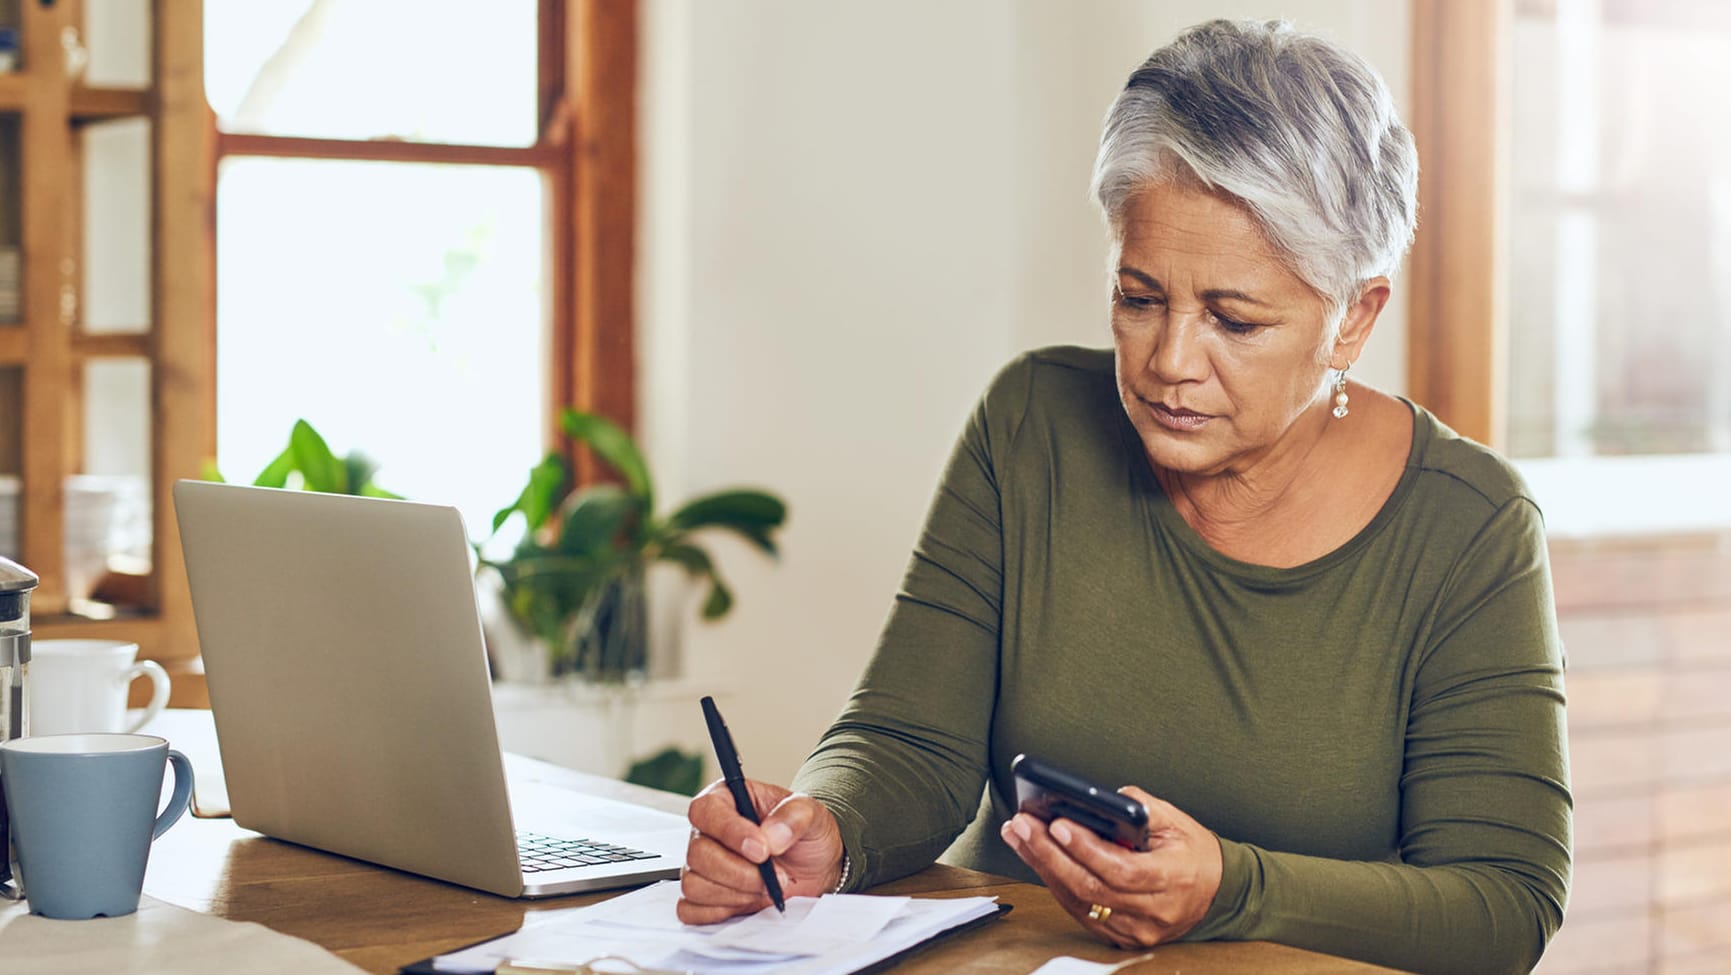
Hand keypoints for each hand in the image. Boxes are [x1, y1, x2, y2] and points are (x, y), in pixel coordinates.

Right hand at [677, 777, 844, 923]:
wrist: (814, 867)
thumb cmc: (805, 833)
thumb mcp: (811, 813)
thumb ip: (794, 817)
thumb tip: (772, 835)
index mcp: (725, 800)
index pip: (706, 811)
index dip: (730, 832)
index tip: (762, 850)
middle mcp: (707, 832)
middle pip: (698, 853)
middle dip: (741, 872)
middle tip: (776, 876)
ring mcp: (702, 867)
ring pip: (694, 884)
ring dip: (736, 894)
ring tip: (766, 887)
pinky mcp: (702, 898)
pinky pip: (692, 911)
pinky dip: (721, 911)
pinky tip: (748, 901)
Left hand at [1000, 786, 1221, 947]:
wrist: (1217, 892)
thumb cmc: (1194, 853)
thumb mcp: (1176, 821)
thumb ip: (1140, 806)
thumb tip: (1099, 798)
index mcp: (1171, 880)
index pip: (1120, 869)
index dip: (1085, 848)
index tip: (1057, 823)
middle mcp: (1153, 912)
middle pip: (1091, 887)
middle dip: (1049, 853)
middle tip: (1022, 825)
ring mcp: (1136, 930)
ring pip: (1079, 902)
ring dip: (1043, 867)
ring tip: (1019, 836)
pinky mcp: (1122, 937)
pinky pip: (1081, 912)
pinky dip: (1056, 884)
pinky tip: (1038, 859)